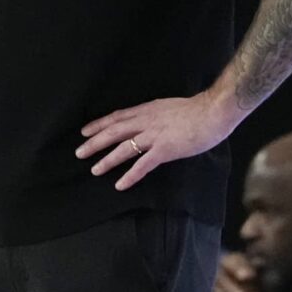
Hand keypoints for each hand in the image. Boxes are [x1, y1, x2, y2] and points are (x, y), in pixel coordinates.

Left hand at [77, 90, 239, 190]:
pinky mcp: (165, 150)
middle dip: (95, 142)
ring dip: (107, 159)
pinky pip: (143, 165)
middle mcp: (146, 121)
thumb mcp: (168, 107)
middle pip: (114, 131)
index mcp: (147, 110)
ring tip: (94, 169)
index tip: (85, 131)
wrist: (213, 111)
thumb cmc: (196, 110)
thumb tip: (146, 121)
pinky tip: (120, 184)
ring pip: (124, 148)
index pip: (117, 117)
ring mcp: (154, 135)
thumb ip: (155, 115)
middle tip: (79, 152)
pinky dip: (130, 175)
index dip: (99, 124)